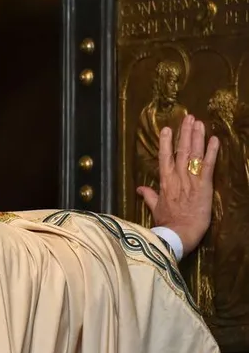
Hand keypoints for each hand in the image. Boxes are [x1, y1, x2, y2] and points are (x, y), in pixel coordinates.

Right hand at [137, 115, 218, 253]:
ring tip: (198, 123)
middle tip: (188, 117)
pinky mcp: (204, 186)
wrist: (177, 234)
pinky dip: (211, 152)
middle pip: (181, 151)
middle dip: (184, 133)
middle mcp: (177, 177)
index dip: (166, 142)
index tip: (167, 128)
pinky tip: (214, 140)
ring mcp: (190, 181)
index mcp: (165, 182)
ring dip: (196, 137)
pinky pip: (208, 166)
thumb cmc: (166, 223)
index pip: (164, 157)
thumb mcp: (155, 208)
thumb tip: (139, 188)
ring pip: (193, 154)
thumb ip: (149, 195)